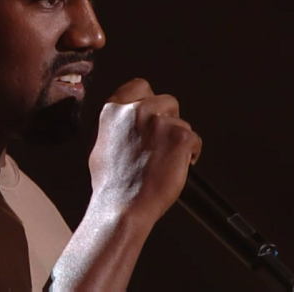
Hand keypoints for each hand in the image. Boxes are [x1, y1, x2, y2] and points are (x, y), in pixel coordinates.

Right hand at [88, 78, 201, 223]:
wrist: (122, 207)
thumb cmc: (111, 184)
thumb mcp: (99, 143)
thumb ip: (114, 124)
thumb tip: (125, 119)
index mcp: (113, 110)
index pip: (140, 86)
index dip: (150, 100)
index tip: (154, 113)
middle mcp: (136, 110)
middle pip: (166, 102)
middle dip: (169, 120)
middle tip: (163, 142)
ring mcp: (159, 122)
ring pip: (181, 122)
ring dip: (178, 139)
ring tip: (168, 161)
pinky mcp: (179, 136)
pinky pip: (194, 139)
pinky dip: (190, 153)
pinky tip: (178, 166)